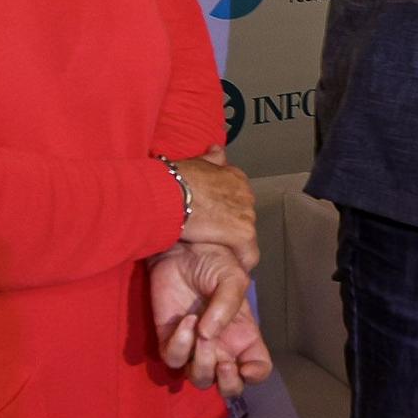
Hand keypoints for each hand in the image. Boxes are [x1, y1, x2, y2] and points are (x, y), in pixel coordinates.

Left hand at [149, 243, 272, 393]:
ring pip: (200, 380)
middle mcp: (222, 347)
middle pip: (229, 387)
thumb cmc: (214, 262)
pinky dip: (180, 346)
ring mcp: (195, 347)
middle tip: (222, 361)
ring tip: (202, 333)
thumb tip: (210, 336)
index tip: (245, 367)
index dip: (256, 375)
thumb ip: (229, 305)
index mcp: (244, 336)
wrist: (180, 250)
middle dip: (228, 383)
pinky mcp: (169, 340)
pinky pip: (174, 360)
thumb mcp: (234, 278)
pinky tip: (186, 321)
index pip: (258, 368)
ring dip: (202, 365)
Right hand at [178, 146, 259, 270]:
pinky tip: (231, 267)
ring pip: (246, 236)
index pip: (238, 199)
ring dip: (233, 245)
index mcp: (235, 177)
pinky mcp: (242, 233)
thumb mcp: (195, 163)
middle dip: (230, 228)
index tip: (214, 220)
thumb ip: (211, 159)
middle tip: (212, 238)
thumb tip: (217, 150)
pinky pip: (248, 254)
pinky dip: (241, 261)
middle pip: (243, 217)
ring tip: (217, 253)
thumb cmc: (174, 180)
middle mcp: (245, 193)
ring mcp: (246, 213)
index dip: (226, 213)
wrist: (169, 193)